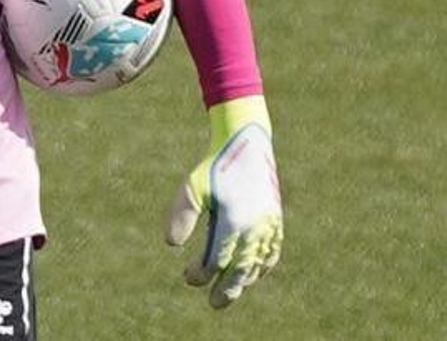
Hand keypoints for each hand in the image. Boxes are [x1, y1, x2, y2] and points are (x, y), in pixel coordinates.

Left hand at [164, 95, 282, 308]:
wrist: (246, 142)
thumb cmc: (214, 165)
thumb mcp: (192, 188)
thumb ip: (182, 216)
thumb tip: (172, 244)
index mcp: (233, 221)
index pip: (216, 260)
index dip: (201, 273)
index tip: (187, 276)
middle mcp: (254, 227)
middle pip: (240, 269)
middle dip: (227, 289)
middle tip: (214, 304)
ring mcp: (268, 223)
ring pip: (257, 263)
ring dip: (244, 280)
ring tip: (230, 291)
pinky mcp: (275, 218)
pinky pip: (272, 250)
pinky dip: (264, 265)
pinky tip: (254, 273)